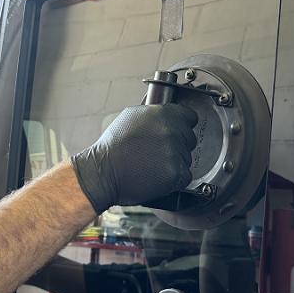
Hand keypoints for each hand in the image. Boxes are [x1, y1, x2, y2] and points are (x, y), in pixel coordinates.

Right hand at [71, 104, 197, 213]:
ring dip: (174, 163)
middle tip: (157, 152)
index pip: (190, 117)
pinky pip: (185, 176)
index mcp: (162, 114)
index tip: (176, 132)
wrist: (103, 172)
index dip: (182, 126)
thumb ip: (153, 113)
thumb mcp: (130, 117)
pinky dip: (174, 179)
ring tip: (152, 164)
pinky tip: (157, 175)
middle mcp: (171, 131)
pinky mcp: (175, 173)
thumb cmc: (113, 147)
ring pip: (187, 158)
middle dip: (178, 145)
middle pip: (190, 139)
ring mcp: (175, 152)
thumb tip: (165, 113)